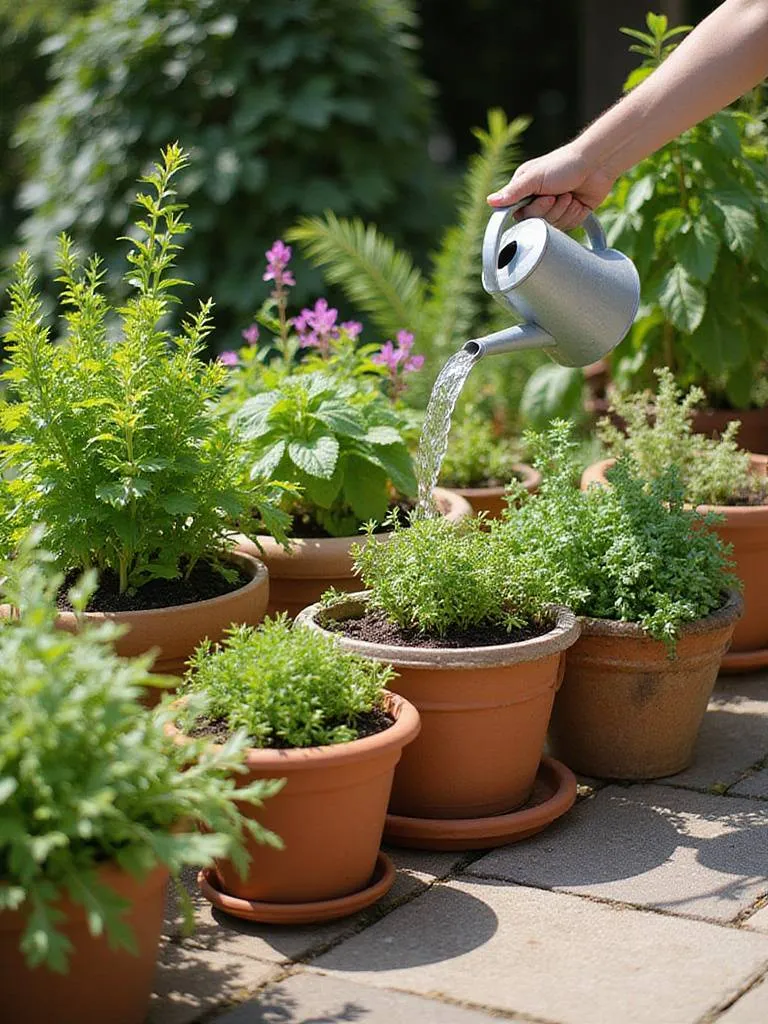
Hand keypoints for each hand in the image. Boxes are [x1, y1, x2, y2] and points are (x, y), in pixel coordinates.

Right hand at [486, 142, 616, 228]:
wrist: (597, 164)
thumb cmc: (564, 164)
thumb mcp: (535, 177)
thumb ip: (513, 192)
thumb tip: (490, 201)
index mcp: (524, 190)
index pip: (519, 215)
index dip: (533, 211)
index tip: (545, 198)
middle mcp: (537, 201)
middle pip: (537, 223)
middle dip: (551, 210)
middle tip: (559, 194)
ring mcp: (554, 209)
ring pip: (553, 227)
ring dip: (564, 211)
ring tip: (570, 194)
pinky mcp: (569, 215)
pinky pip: (568, 227)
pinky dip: (574, 214)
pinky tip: (578, 201)